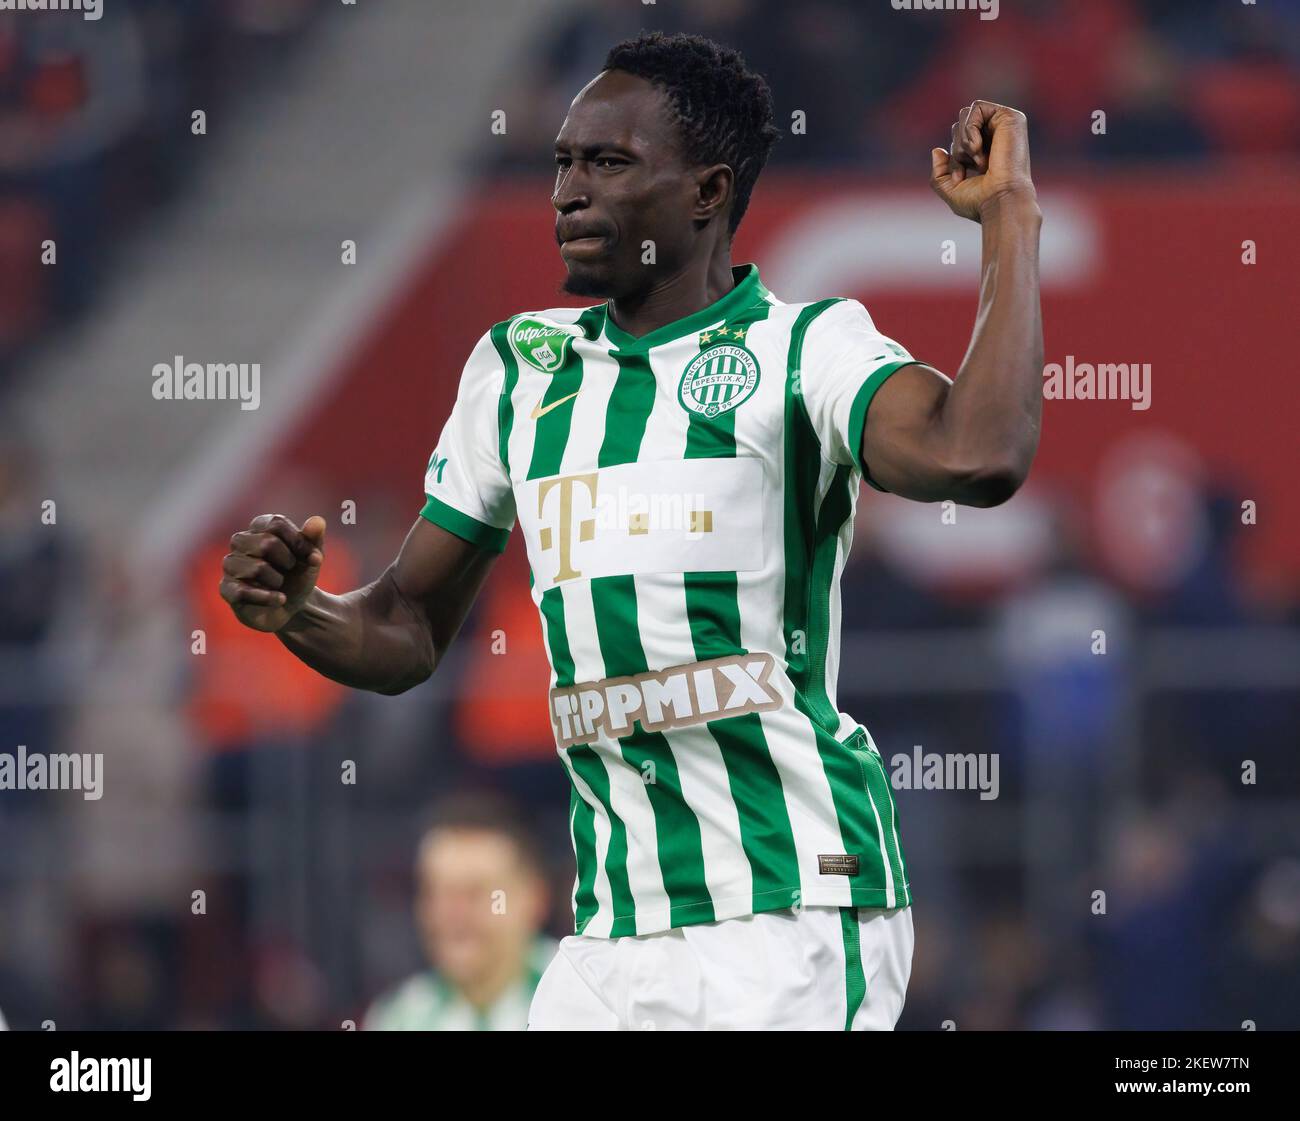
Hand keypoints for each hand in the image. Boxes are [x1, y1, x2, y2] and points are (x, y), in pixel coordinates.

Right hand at [219, 513, 325, 631]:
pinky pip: (243, 591)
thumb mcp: (310, 558)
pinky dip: (268, 598)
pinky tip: (280, 599)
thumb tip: (318, 521)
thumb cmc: (297, 575)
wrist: (291, 607)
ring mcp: (231, 565)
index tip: (315, 558)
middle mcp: (240, 542)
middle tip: (291, 570)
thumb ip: (314, 538)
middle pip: (266, 543)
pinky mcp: (227, 588)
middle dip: (288, 561)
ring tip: (279, 585)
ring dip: (278, 580)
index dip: (298, 541)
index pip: (276, 523)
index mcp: (260, 528)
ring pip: (257, 568)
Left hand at [930, 100, 1036, 222]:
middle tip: (970, 166)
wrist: (999, 201)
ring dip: (963, 140)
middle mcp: (997, 137)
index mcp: (987, 151)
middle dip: (957, 147)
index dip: (953, 157)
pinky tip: (978, 148)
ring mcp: (1005, 126)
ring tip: (977, 159)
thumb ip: (939, 173)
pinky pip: (977, 107)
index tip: (960, 177)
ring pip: (966, 114)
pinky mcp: (1011, 118)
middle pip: (960, 123)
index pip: (958, 138)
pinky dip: (970, 129)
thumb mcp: (950, 189)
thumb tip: (937, 150)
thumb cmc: (979, 201)